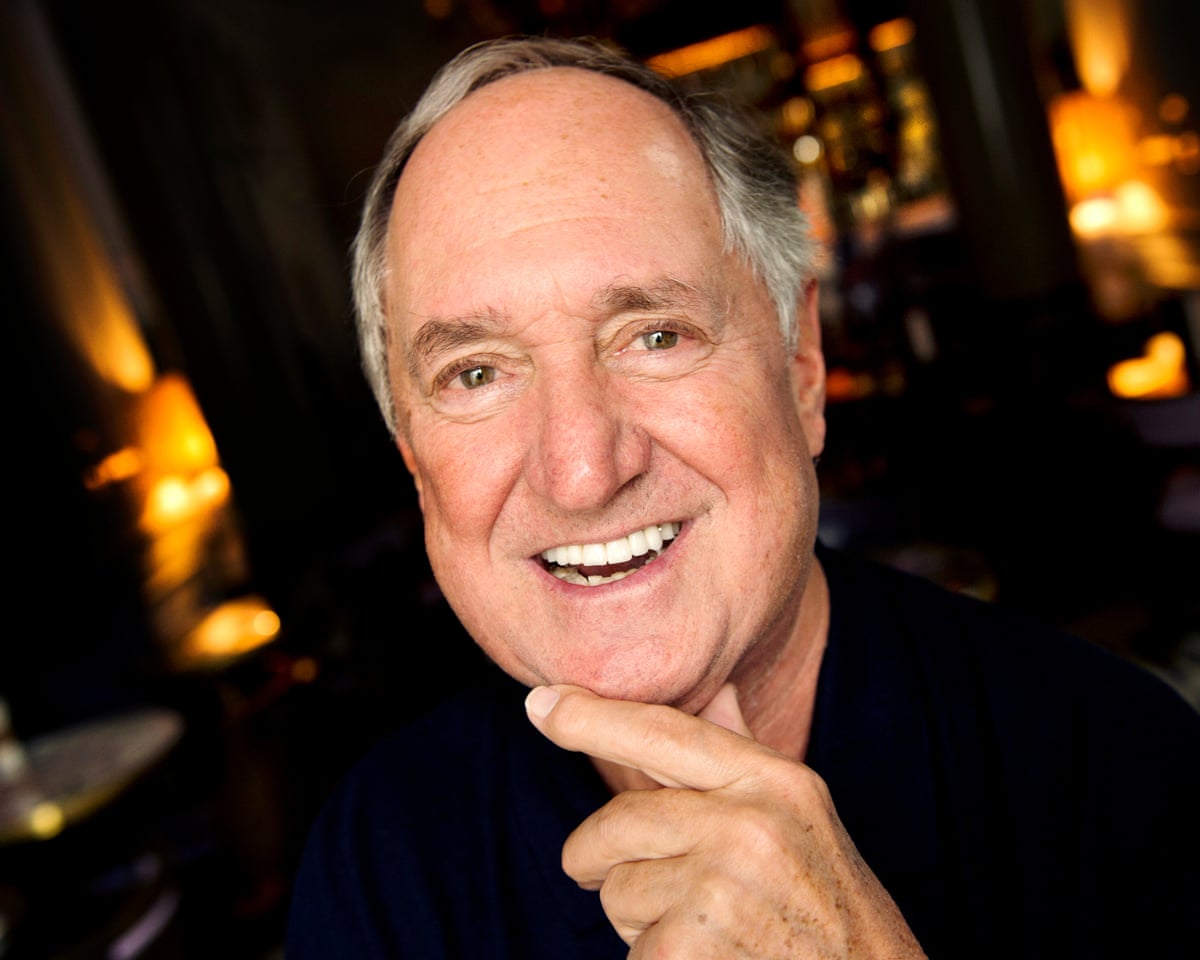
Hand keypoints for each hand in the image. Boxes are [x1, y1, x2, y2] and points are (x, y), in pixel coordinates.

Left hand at [525, 683, 925, 958]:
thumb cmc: (827, 903)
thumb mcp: (799, 816)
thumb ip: (743, 756)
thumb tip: (715, 689)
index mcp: (775, 782)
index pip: (664, 733)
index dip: (593, 716)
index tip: (540, 703)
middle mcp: (750, 824)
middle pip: (616, 823)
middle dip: (604, 859)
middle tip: (650, 885)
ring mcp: (723, 887)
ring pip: (615, 893)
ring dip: (642, 922)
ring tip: (710, 931)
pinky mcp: (692, 947)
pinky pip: (630, 951)